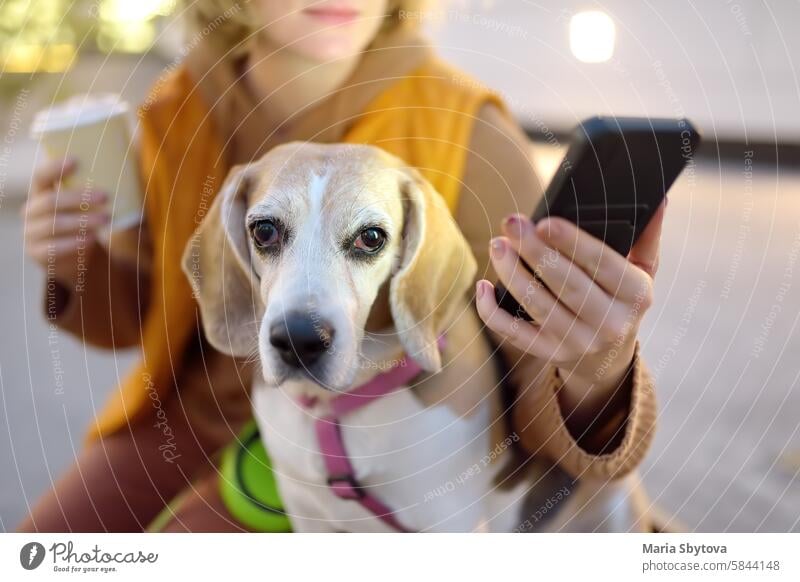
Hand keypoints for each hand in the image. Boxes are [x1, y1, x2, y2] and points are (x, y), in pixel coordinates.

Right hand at [23, 158, 108, 287]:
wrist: (78, 259)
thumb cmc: (83, 223)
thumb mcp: (86, 206)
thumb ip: (93, 191)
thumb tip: (127, 171)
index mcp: (39, 194)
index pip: (40, 177)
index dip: (54, 168)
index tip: (76, 160)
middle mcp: (31, 211)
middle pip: (50, 201)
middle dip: (79, 198)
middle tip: (105, 196)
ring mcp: (30, 233)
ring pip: (54, 224)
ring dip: (82, 221)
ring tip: (106, 219)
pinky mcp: (37, 254)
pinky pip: (54, 248)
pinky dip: (74, 243)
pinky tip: (92, 239)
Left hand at [475, 203, 663, 386]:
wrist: (608, 359)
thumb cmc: (620, 299)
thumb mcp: (643, 271)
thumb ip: (647, 235)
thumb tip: (658, 197)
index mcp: (636, 295)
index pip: (603, 264)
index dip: (572, 243)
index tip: (544, 222)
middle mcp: (610, 323)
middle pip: (567, 284)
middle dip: (535, 251)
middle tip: (511, 223)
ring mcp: (578, 343)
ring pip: (538, 306)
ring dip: (512, 273)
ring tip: (497, 245)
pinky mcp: (550, 355)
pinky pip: (516, 335)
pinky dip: (494, 313)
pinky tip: (482, 287)